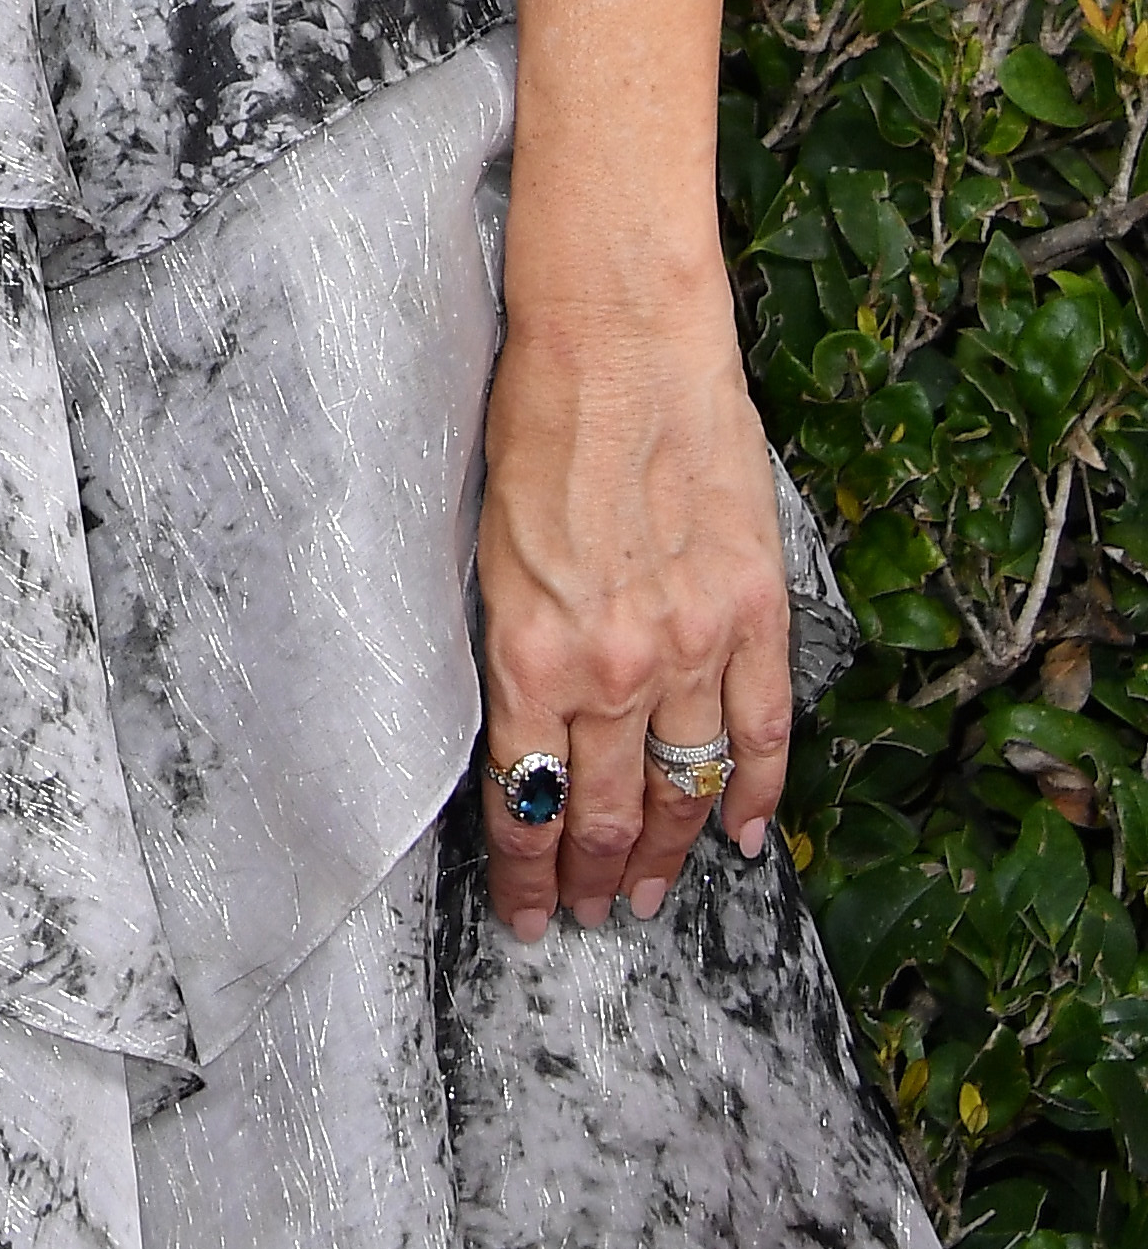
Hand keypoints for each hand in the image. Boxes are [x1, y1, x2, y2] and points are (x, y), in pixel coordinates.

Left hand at [474, 275, 790, 940]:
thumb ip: (511, 637)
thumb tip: (520, 714)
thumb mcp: (485, 541)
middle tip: (585, 913)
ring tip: (645, 894)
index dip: (525, 869)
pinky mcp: (754, 608)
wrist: (619, 336)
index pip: (524, 796)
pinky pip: (762, 729)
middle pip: (605, 809)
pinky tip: (741, 835)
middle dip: (589, 876)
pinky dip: (755, 794)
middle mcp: (614, 664)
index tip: (526, 909)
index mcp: (530, 649)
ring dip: (663, 852)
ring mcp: (693, 641)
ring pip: (683, 788)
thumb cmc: (533, 414)